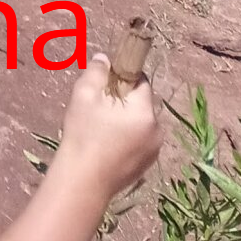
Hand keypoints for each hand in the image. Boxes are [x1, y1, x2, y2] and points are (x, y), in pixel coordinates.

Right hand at [56, 55, 161, 199]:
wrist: (84, 182)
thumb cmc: (84, 135)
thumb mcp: (84, 95)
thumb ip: (97, 72)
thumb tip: (105, 58)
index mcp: (145, 112)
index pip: (140, 82)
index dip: (122, 78)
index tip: (104, 85)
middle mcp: (156, 131)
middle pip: (141, 103)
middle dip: (122, 100)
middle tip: (98, 108)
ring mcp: (153, 151)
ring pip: (140, 122)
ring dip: (125, 120)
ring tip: (100, 129)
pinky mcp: (147, 165)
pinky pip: (139, 140)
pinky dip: (127, 138)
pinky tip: (106, 145)